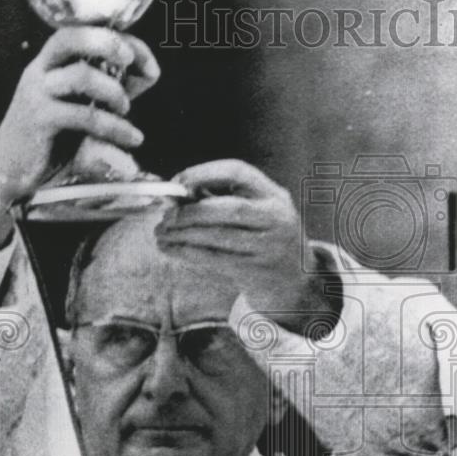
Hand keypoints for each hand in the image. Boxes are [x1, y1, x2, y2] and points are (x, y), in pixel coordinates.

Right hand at [0, 27, 158, 252]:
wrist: (10, 170)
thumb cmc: (50, 138)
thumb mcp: (82, 107)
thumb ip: (111, 89)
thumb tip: (149, 72)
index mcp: (49, 62)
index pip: (81, 32)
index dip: (116, 39)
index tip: (145, 61)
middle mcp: (40, 70)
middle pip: (70, 37)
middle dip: (106, 43)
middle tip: (129, 60)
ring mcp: (37, 93)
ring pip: (81, 75)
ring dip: (114, 92)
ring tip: (126, 111)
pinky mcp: (40, 120)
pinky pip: (85, 115)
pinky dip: (114, 127)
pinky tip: (130, 138)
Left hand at [155, 160, 331, 326]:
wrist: (296, 283)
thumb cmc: (265, 240)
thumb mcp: (257, 213)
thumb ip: (221, 199)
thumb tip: (175, 195)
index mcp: (275, 195)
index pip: (239, 172)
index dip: (205, 173)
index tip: (178, 182)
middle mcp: (277, 219)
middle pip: (229, 208)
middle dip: (191, 211)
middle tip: (165, 216)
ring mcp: (269, 247)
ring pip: (218, 237)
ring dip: (183, 234)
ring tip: (160, 233)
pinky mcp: (256, 272)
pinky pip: (214, 260)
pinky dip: (187, 253)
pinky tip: (171, 249)